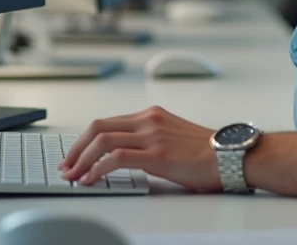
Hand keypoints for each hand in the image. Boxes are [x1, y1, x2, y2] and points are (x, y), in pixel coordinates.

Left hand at [59, 106, 219, 190]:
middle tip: (66, 167)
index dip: (84, 140)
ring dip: (81, 160)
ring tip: (73, 176)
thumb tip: (124, 157)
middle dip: (76, 148)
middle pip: (98, 127)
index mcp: (151, 116)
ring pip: (102, 140)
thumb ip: (149, 140)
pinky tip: (92, 180)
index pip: (107, 123)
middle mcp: (149, 120)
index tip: (74, 156)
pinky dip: (98, 169)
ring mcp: (152, 136)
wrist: (230, 155)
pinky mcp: (157, 154)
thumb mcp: (172, 137)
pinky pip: (116, 158)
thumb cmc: (207, 152)